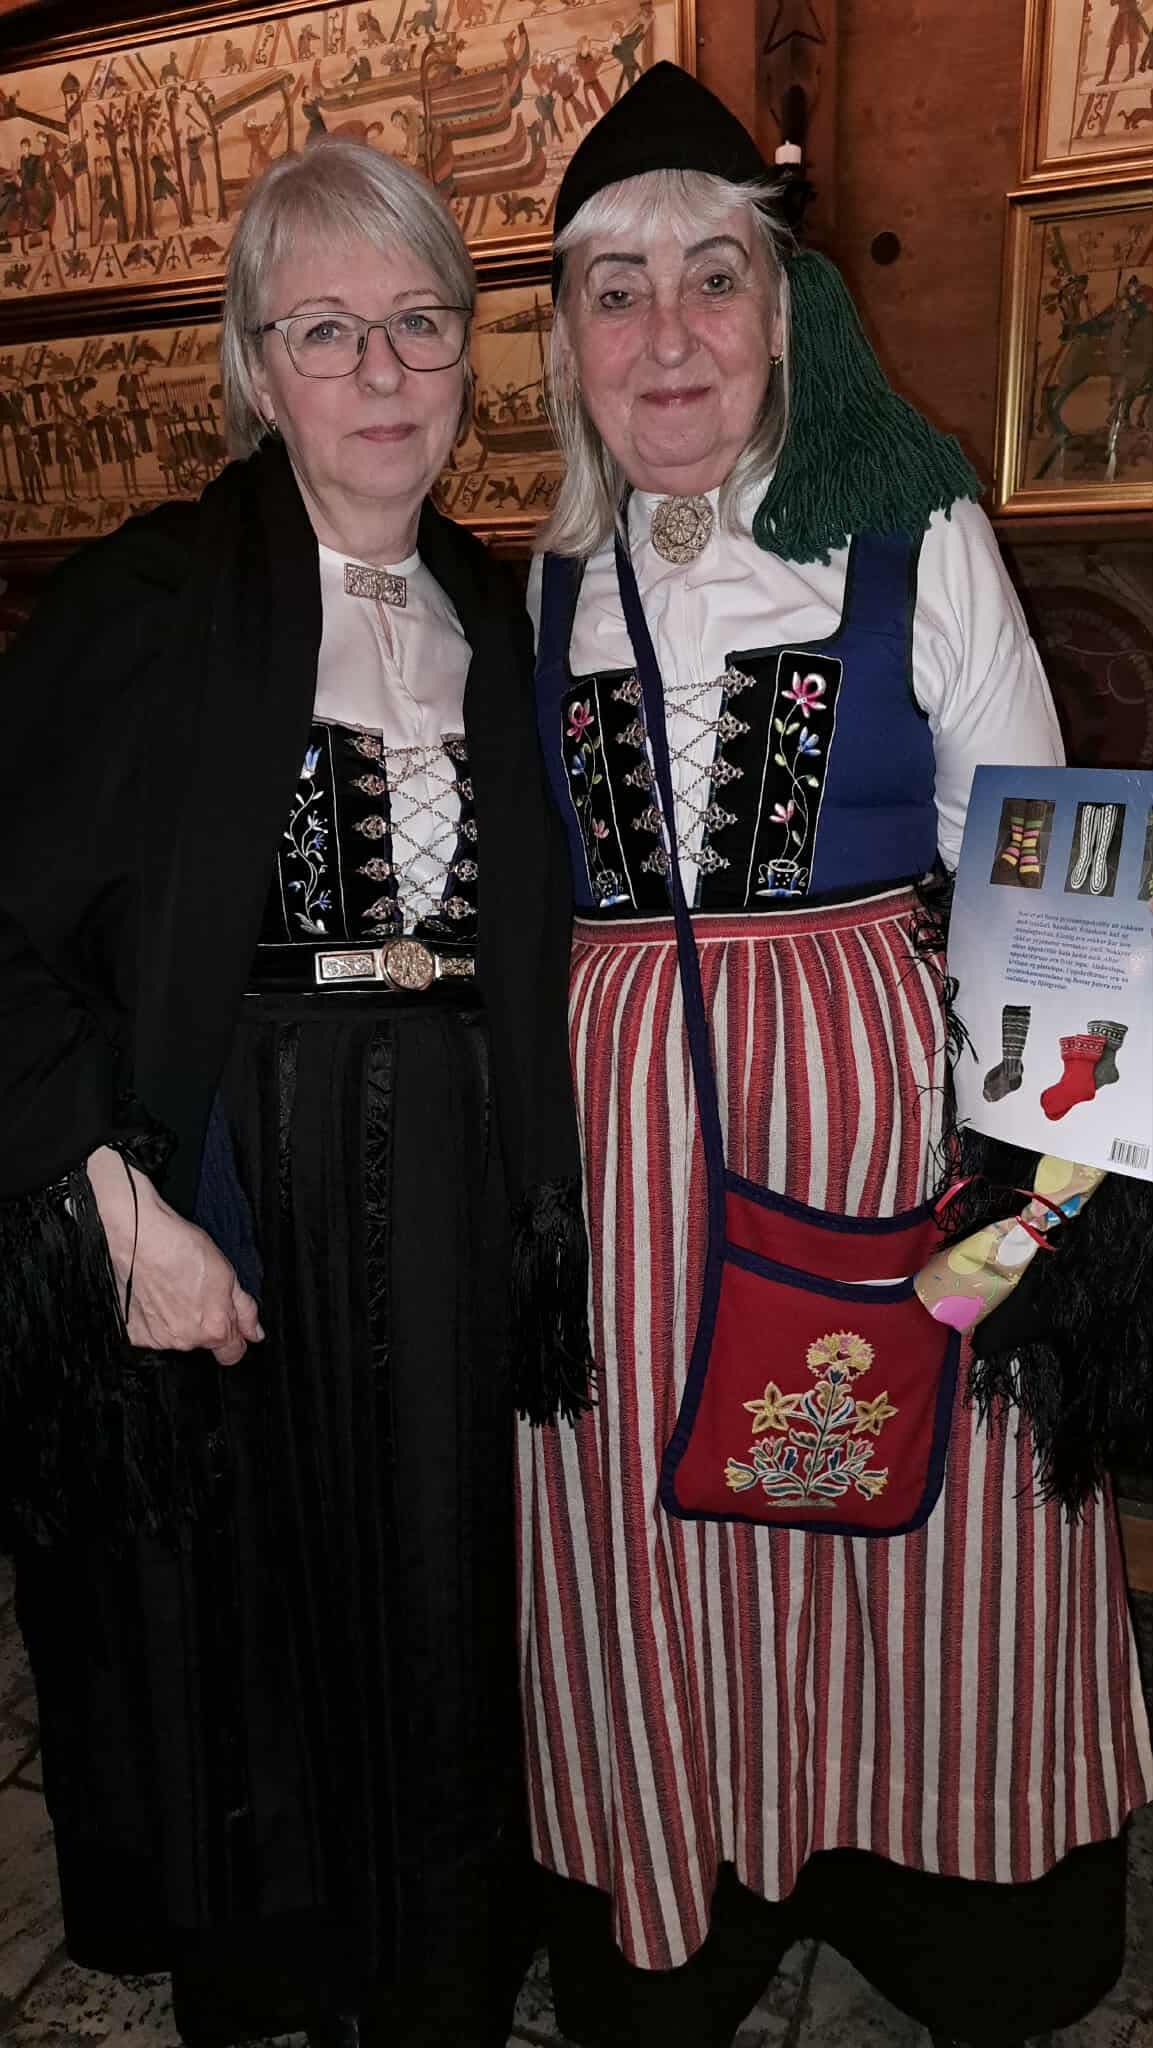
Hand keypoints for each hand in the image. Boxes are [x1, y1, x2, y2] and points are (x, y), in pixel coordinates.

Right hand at [86, 1145, 263, 1366]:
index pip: (232, 1354)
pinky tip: (152, 1295)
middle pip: (202, 1342)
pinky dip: (153, 1319)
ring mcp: (157, 1338)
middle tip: (195, 1292)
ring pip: (176, 1337)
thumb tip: (255, 1334)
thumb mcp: (229, 1275)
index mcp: (214, 1329)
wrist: (141, 1237)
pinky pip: (149, 1333)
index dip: (234, 1338)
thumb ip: (245, 1311)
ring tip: (172, 1288)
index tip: (229, 1324)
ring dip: (177, 1320)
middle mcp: (185, 1340)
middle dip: (204, 1322)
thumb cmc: (183, 1249)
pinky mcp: (133, 1333)